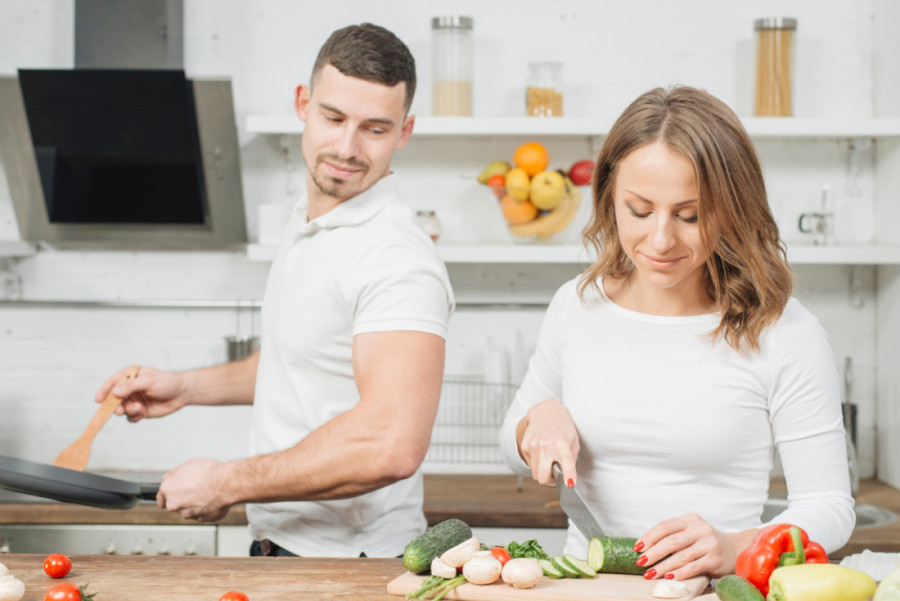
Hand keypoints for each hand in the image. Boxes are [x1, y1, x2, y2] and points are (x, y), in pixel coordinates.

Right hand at [95, 365, 188, 421]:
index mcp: (130, 376)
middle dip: (115, 405)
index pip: (112, 382)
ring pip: (122, 409)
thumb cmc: (167, 382)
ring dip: (128, 411)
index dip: (103, 391)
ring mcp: (134, 400)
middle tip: (120, 410)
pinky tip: (143, 413)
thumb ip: (131, 386)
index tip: (98, 400)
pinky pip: (131, 417)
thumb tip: (114, 392)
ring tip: (139, 408)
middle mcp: (130, 388)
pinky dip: (134, 416)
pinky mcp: (140, 410)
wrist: (182, 393)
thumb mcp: (149, 381)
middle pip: (114, 399)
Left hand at [157, 458, 231, 521]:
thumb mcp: (189, 463)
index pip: (160, 496)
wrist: (226, 484)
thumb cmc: (209, 473)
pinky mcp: (201, 519)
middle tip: (194, 490)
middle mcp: (174, 504)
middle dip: (182, 499)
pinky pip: (201, 514)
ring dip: (195, 504)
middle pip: (174, 504)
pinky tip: (212, 499)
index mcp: (168, 489)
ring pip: (188, 510)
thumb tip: (173, 475)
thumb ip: (176, 472)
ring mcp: (187, 513)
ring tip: (207, 492)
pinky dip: (205, 508)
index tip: (171, 494)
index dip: (166, 494)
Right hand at [516, 399, 579, 486]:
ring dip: (543, 472)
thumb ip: (571, 460)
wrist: (546, 412)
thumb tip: (566, 479)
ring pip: (536, 474)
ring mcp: (533, 446)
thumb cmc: (563, 427)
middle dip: (549, 481)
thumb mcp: (574, 442)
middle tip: (555, 475)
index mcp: (562, 443)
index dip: (568, 474)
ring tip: (549, 461)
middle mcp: (546, 445)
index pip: (566, 461)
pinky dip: (536, 464)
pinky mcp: (525, 447)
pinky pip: (530, 465)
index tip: (570, 484)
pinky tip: (542, 453)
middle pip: (543, 477)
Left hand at [634, 514, 756, 579]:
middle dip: (653, 553)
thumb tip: (645, 548)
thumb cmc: (705, 542)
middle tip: (641, 562)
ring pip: (680, 556)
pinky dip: (679, 573)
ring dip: (663, 567)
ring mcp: (709, 544)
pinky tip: (669, 578)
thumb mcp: (691, 533)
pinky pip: (693, 567)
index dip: (649, 537)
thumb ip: (673, 536)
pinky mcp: (714, 559)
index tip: (638, 547)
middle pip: (671, 541)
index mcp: (690, 520)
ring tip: (650, 574)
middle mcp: (700, 529)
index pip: (665, 526)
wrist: (734, 550)